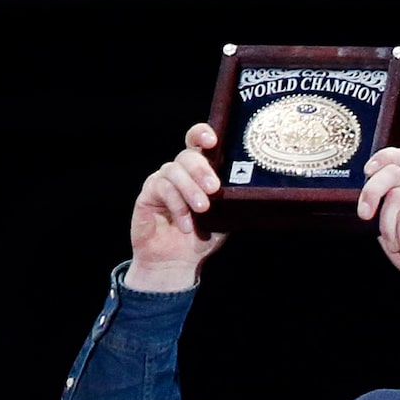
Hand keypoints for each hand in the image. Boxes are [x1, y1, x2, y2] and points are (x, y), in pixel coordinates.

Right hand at [128, 122, 227, 291]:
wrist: (175, 265)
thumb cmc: (200, 239)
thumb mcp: (223, 220)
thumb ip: (231, 202)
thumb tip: (252, 191)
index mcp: (197, 172)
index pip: (197, 143)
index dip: (202, 134)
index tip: (213, 140)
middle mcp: (179, 172)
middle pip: (187, 155)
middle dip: (201, 169)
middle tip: (213, 188)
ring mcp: (162, 181)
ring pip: (174, 170)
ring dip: (190, 189)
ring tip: (202, 209)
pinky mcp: (148, 194)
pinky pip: (161, 188)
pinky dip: (176, 205)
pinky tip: (185, 224)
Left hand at [357, 150, 399, 312]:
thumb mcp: (389, 233)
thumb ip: (379, 215)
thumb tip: (362, 205)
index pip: (399, 157)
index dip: (382, 158)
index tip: (367, 172)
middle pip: (392, 173)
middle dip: (371, 193)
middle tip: (364, 217)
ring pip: (396, 198)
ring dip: (390, 230)